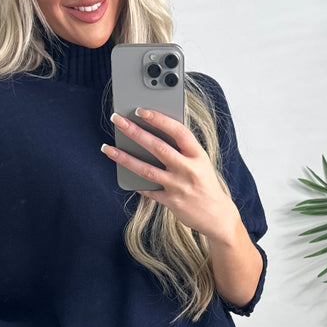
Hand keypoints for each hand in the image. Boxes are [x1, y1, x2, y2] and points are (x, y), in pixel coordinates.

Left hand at [102, 108, 240, 242]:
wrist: (218, 216)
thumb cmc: (206, 184)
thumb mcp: (201, 162)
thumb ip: (182, 150)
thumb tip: (155, 133)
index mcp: (198, 155)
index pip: (178, 131)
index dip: (159, 119)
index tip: (141, 110)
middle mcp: (189, 170)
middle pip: (158, 147)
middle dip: (135, 132)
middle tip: (118, 120)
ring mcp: (179, 187)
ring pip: (147, 170)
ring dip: (125, 158)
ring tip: (108, 148)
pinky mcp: (172, 202)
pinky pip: (149, 190)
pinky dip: (136, 182)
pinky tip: (124, 174)